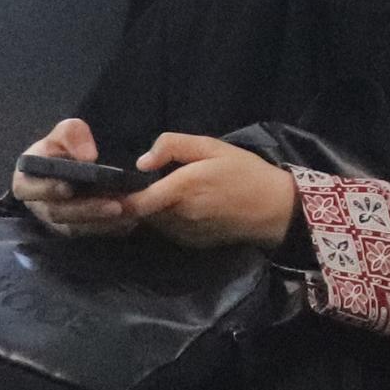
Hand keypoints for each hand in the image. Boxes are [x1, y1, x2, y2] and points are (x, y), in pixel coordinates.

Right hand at [13, 119, 140, 237]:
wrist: (74, 166)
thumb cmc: (62, 148)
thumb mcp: (65, 133)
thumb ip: (72, 136)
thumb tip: (88, 157)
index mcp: (26, 181)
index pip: (27, 189)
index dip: (47, 189)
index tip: (68, 187)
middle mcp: (39, 205)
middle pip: (58, 212)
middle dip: (86, 209)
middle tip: (114, 206)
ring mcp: (57, 221)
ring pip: (76, 227)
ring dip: (101, 222)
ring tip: (126, 212)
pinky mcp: (76, 229)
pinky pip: (91, 233)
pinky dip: (110, 228)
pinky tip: (129, 220)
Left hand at [122, 132, 302, 252]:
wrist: (276, 209)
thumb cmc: (245, 172)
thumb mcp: (213, 147)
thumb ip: (173, 146)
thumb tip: (142, 162)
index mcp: (181, 190)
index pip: (133, 203)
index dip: (118, 196)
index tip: (114, 185)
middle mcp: (178, 216)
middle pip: (140, 212)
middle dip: (135, 199)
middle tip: (139, 183)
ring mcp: (184, 233)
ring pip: (152, 222)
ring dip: (151, 209)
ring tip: (160, 193)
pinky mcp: (192, 243)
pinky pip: (168, 230)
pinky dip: (166, 219)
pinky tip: (181, 207)